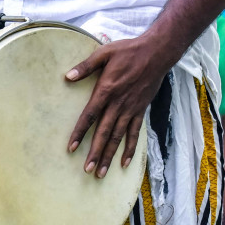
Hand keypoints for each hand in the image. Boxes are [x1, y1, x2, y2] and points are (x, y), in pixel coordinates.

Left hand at [65, 35, 174, 177]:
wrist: (158, 52)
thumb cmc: (130, 51)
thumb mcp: (105, 53)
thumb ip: (86, 66)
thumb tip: (67, 76)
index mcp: (106, 90)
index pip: (90, 116)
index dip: (80, 133)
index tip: (71, 149)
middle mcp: (118, 103)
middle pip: (104, 132)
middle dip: (95, 152)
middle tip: (88, 170)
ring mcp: (131, 108)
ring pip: (119, 136)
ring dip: (110, 154)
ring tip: (102, 173)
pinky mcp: (141, 109)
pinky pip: (135, 132)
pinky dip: (131, 147)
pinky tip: (125, 162)